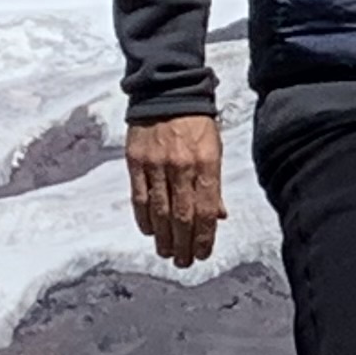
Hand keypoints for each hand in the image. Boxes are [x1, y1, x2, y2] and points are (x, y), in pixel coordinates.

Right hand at [126, 115, 225, 268]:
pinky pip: (138, 196)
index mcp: (205, 164)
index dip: (204, 237)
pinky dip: (144, 217)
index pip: (205, 210)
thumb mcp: (215, 150)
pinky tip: (149, 231)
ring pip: (159, 210)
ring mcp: (156, 164)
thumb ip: (214, 185)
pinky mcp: (135, 161)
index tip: (203, 254)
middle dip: (184, 243)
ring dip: (164, 237)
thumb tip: (219, 217)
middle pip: (182, 215)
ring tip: (168, 253)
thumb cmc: (196, 124)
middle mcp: (181, 167)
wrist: (167, 92)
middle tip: (184, 262)